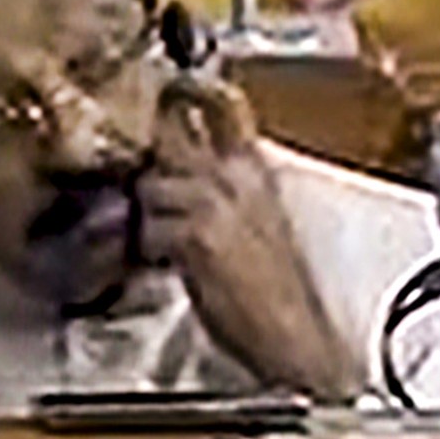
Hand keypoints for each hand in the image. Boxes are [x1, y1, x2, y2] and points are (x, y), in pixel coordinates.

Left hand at [139, 74, 362, 402]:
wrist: (296, 342)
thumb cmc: (279, 297)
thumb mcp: (261, 224)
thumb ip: (225, 193)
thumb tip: (182, 182)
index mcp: (257, 169)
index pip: (217, 106)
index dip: (182, 97)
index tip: (165, 97)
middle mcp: (237, 176)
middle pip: (168, 140)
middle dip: (150, 168)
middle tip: (143, 192)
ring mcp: (215, 202)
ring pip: (151, 186)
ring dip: (146, 216)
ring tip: (159, 243)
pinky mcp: (197, 236)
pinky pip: (150, 230)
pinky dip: (149, 250)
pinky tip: (164, 266)